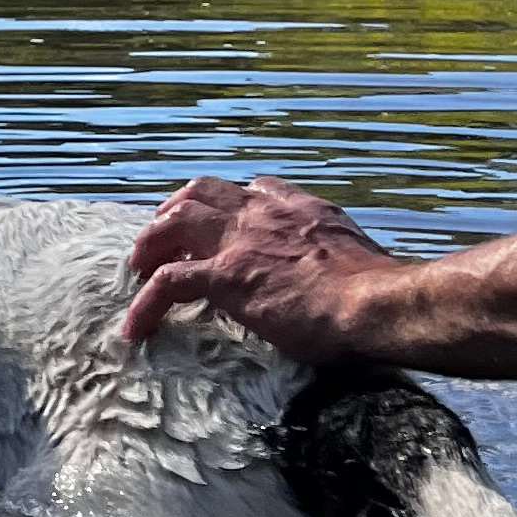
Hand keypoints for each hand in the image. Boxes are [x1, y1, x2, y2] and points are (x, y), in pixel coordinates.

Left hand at [122, 173, 412, 364]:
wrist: (375, 303)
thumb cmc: (380, 293)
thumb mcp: (358, 257)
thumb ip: (337, 256)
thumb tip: (346, 280)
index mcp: (302, 209)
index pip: (257, 188)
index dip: (231, 201)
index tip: (222, 219)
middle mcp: (266, 213)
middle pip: (203, 191)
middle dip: (176, 208)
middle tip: (163, 235)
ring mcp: (241, 241)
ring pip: (175, 221)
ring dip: (151, 242)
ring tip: (138, 268)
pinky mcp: (224, 276)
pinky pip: (168, 283)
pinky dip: (146, 304)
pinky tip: (136, 329)